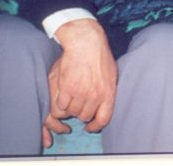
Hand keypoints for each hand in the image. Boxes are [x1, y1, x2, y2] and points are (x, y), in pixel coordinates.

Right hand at [43, 19, 116, 146]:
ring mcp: (80, 93)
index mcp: (108, 93)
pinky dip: (60, 102)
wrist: (86, 44)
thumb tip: (104, 104)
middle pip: (84, 116)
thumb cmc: (100, 57)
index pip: (103, 119)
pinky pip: (60, 106)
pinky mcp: (66, 89)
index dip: (95, 126)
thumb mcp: (112, 75)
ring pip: (71, 112)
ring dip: (70, 107)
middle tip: (79, 103)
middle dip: (81, 112)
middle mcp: (95, 96)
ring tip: (71, 97)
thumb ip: (107, 91)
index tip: (90, 127)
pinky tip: (63, 93)